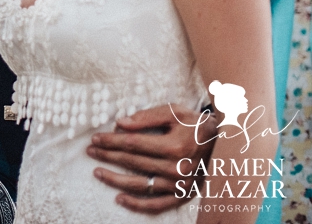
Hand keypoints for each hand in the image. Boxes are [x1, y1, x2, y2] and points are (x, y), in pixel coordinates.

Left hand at [88, 104, 216, 212]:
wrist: (226, 144)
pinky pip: (157, 205)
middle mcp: (177, 168)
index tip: (95, 138)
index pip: (133, 144)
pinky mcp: (183, 195)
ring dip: (115, 180)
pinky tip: (119, 198)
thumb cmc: (196, 125)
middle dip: (108, 156)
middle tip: (90, 151)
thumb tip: (120, 123)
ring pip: (140, 185)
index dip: (111, 141)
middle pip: (133, 163)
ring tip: (98, 172)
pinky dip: (137, 205)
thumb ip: (147, 116)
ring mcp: (180, 184)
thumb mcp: (175, 112)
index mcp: (175, 145)